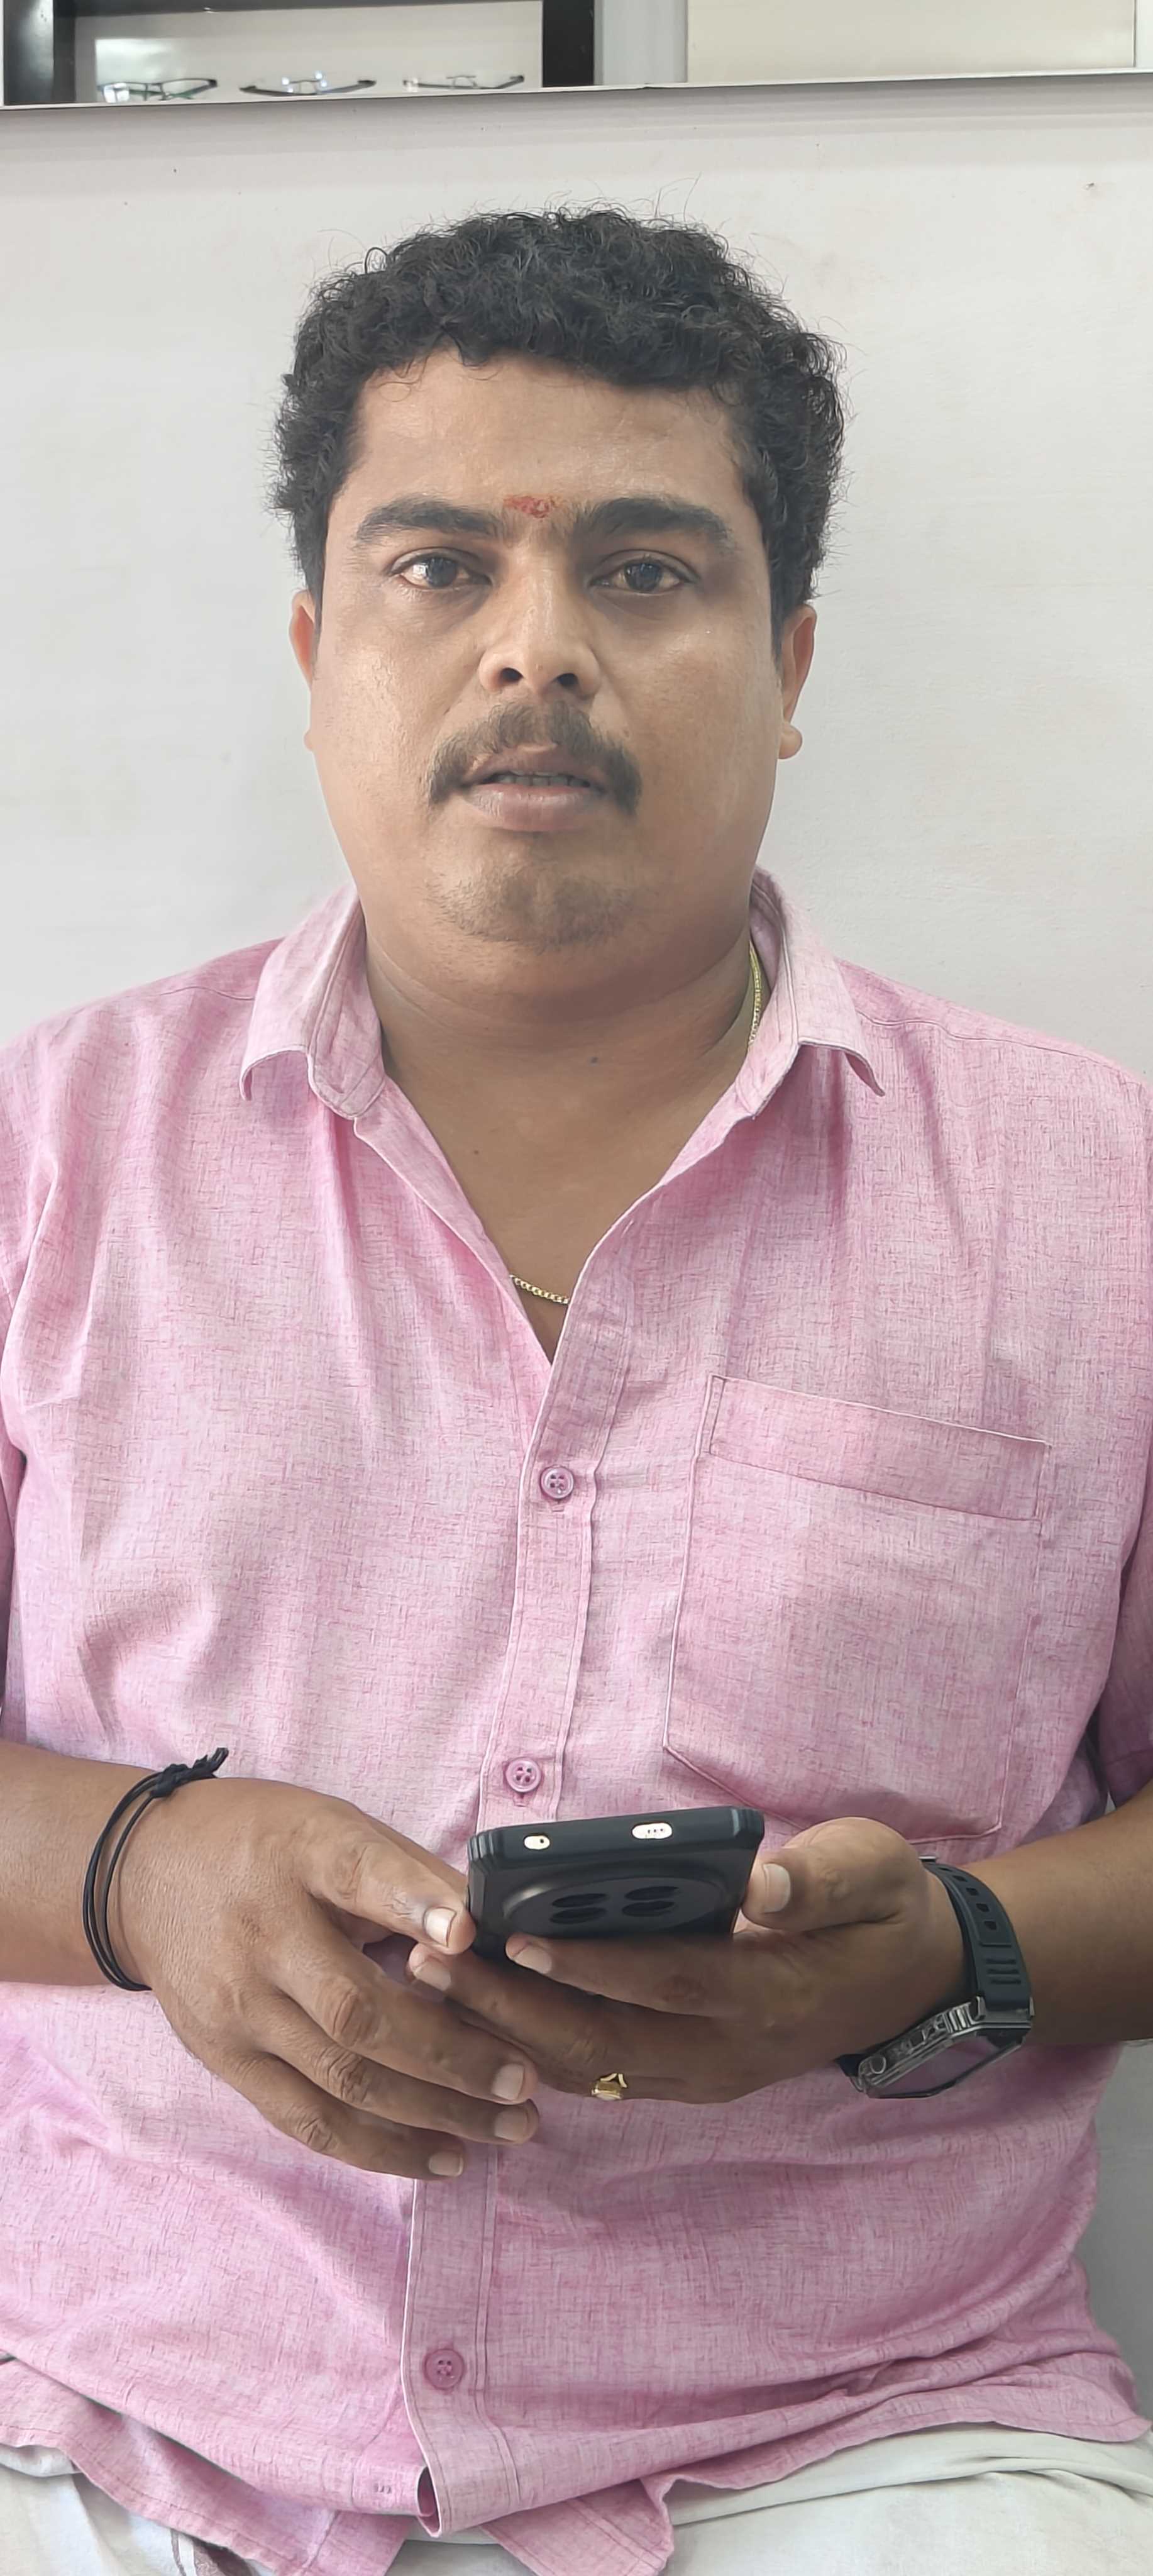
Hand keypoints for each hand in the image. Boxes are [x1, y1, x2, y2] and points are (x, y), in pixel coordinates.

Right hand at [115, 1775, 539, 2175]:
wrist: (147, 1875)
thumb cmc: (264, 1845)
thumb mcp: (330, 1827)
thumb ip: (407, 1873)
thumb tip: (496, 1921)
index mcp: (297, 1858)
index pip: (356, 1877)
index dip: (413, 1904)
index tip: (469, 1933)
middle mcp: (261, 1938)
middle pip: (358, 2012)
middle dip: (452, 2055)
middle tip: (524, 2081)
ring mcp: (237, 2009)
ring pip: (341, 2080)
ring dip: (434, 2112)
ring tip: (509, 2127)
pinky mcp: (225, 2059)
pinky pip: (307, 2118)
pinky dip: (379, 2147)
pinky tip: (442, 2157)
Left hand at [404, 1818, 969, 2101]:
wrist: (914, 1980)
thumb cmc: (886, 1907)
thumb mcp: (877, 1871)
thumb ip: (821, 1882)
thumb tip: (760, 1888)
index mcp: (774, 1994)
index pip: (668, 1982)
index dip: (591, 1963)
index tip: (516, 1934)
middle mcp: (731, 2051)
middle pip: (603, 2041)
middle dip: (509, 2004)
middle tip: (428, 1960)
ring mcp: (708, 2074)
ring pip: (589, 2068)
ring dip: (505, 2029)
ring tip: (431, 1980)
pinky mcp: (690, 2076)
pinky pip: (599, 2071)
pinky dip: (534, 2046)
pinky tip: (478, 2008)